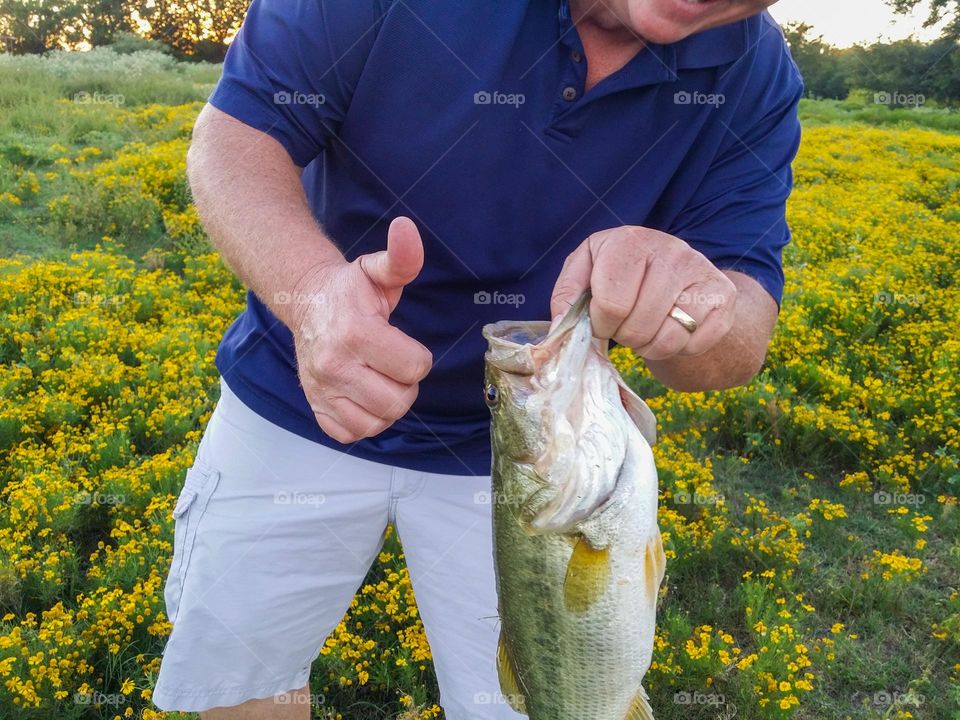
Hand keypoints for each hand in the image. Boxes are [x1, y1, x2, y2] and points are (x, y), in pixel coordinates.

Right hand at [289, 217, 432, 442]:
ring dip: (388, 404)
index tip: (403, 344)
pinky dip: (364, 421)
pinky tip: (363, 396)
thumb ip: (402, 257)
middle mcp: (333, 366)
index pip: (414, 367)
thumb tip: (407, 228)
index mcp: (355, 333)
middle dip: (405, 383)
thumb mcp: (377, 270)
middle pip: (398, 401)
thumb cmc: (350, 290)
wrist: (305, 304)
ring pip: (378, 422)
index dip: (418, 357)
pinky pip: (353, 433)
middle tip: (393, 363)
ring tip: (380, 379)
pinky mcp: (317, 408)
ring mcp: (322, 390)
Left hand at [550, 226, 736, 359]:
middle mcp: (671, 250)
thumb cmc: (619, 272)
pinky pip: (694, 344)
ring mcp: (701, 272)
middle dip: (624, 336)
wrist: (674, 268)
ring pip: (667, 340)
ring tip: (646, 327)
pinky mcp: (723, 297)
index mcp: (629, 241)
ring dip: (649, 346)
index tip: (601, 320)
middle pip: (638, 328)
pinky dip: (678, 348)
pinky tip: (671, 327)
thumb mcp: (585, 271)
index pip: (611, 306)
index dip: (601, 324)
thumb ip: (568, 295)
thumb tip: (562, 325)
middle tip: (625, 324)